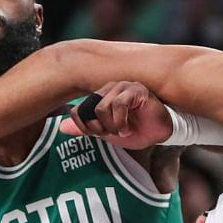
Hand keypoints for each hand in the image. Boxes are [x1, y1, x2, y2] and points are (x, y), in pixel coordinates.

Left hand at [58, 81, 173, 150]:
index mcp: (101, 96)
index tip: (101, 135)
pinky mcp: (135, 89)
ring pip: (102, 107)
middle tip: (113, 133)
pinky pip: (118, 104)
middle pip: (88, 109)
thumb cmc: (138, 130)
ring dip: (112, 126)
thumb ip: (86, 129)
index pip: (77, 111)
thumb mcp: (107, 133)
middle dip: (99, 128)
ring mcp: (122, 87)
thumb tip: (61, 127)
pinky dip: (121, 121)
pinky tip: (128, 128)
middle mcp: (109, 88)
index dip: (85, 128)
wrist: (161, 132)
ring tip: (123, 131)